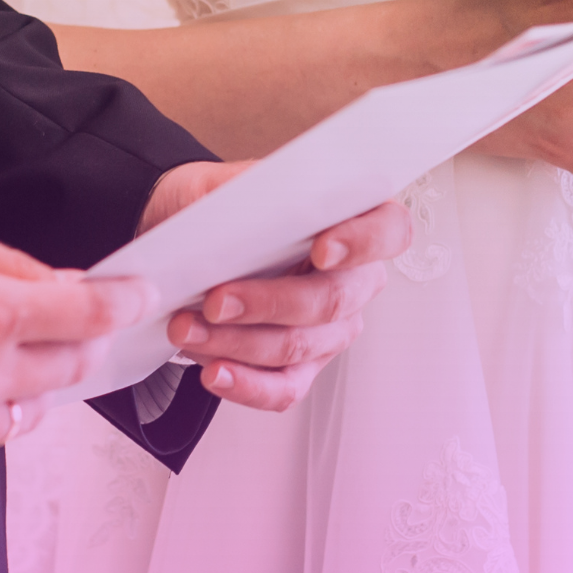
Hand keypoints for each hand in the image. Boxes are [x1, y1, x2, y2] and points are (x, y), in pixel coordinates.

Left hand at [140, 161, 412, 411]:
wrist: (183, 240)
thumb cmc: (215, 208)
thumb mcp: (222, 185)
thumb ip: (243, 194)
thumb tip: (247, 214)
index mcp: (351, 222)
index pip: (389, 230)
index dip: (363, 242)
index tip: (321, 249)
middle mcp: (352, 280)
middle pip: (332, 300)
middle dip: (270, 303)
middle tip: (216, 300)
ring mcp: (330, 329)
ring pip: (299, 346)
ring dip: (239, 343)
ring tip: (187, 329)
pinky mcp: (301, 367)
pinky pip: (285, 387)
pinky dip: (247, 384)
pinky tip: (215, 372)